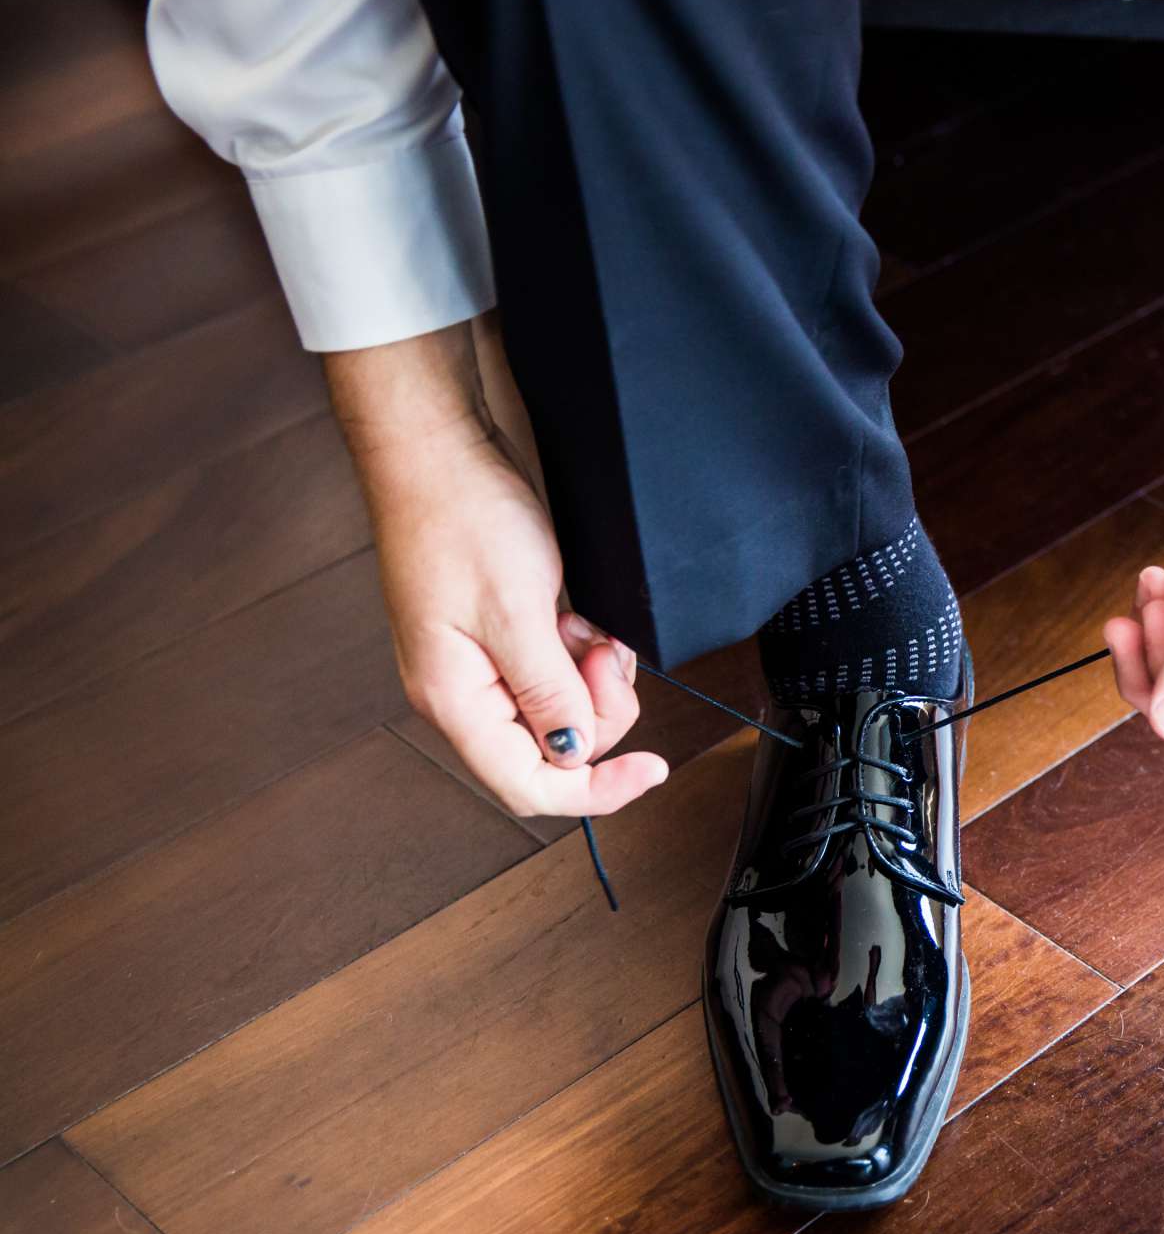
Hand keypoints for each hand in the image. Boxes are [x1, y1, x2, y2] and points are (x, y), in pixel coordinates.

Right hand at [327, 321, 667, 816]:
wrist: (443, 443)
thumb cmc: (460, 516)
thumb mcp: (517, 613)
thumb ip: (549, 693)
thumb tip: (574, 753)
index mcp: (454, 699)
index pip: (527, 785)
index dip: (594, 790)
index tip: (650, 768)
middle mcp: (469, 689)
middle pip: (555, 747)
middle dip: (600, 710)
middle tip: (607, 655)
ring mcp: (489, 658)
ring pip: (567, 705)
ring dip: (596, 674)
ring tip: (592, 627)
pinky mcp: (512, 627)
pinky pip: (564, 664)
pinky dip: (587, 647)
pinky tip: (583, 613)